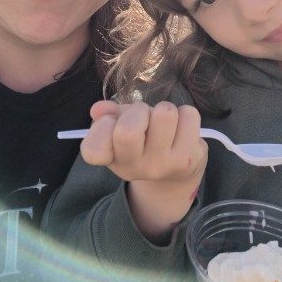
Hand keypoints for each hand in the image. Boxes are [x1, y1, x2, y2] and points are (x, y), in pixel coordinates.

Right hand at [81, 99, 207, 240]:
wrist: (177, 172)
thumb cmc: (145, 141)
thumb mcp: (121, 128)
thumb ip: (109, 115)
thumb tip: (98, 109)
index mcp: (113, 158)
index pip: (92, 150)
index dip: (102, 127)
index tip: (114, 124)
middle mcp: (135, 167)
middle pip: (128, 131)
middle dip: (139, 110)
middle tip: (145, 117)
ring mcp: (162, 165)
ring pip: (164, 114)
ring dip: (165, 109)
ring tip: (165, 121)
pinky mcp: (188, 158)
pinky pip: (189, 115)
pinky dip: (186, 114)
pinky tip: (182, 128)